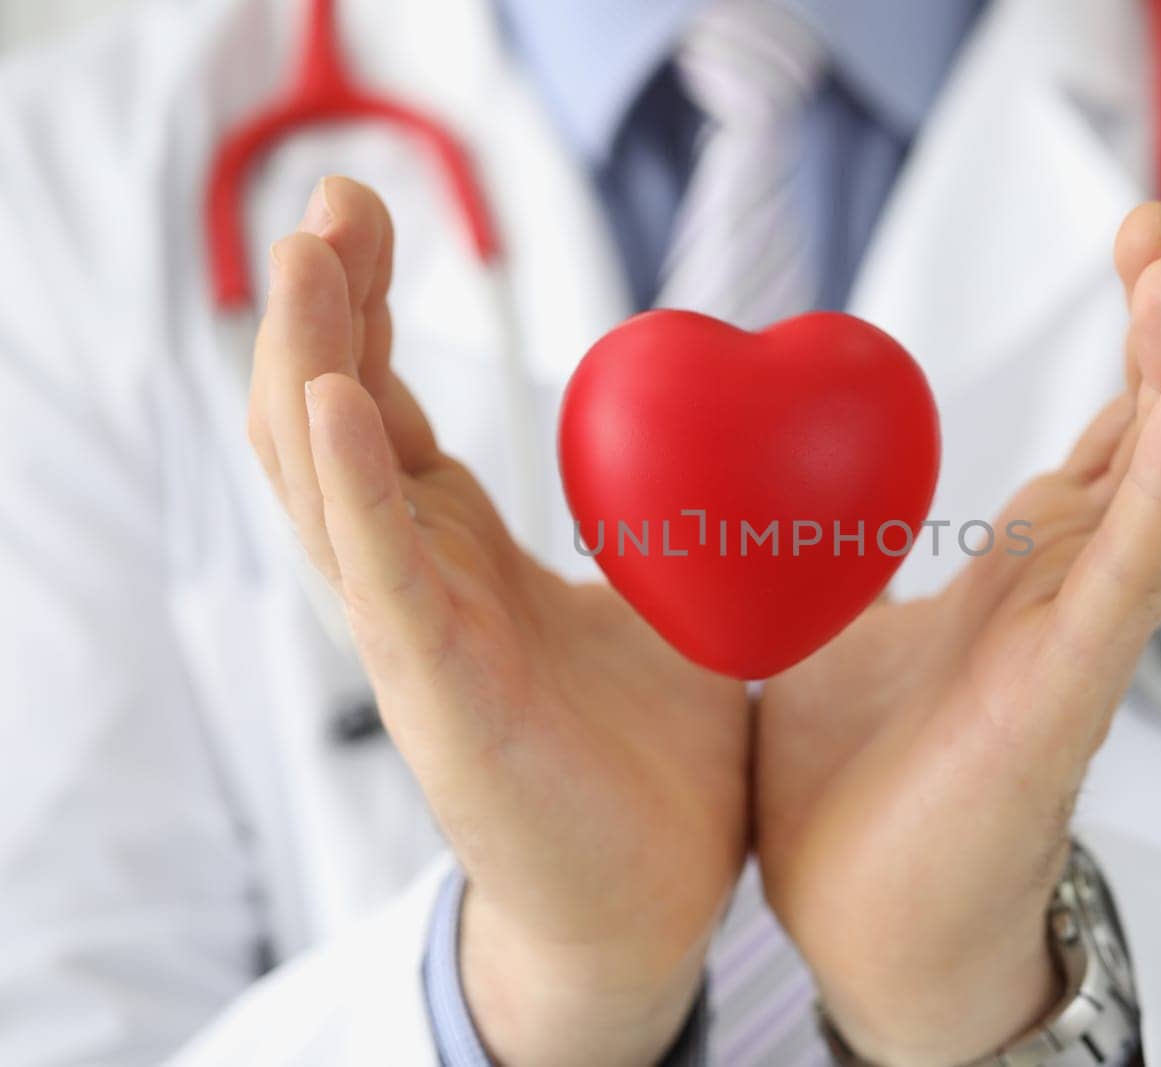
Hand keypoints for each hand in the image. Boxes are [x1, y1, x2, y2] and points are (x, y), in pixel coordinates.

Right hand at [248, 178, 750, 1065]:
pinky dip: (353, 483)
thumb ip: (670, 515)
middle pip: (331, 419)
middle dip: (323, 303)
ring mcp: (415, 636)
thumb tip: (743, 433)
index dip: (367, 306)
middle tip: (333, 196)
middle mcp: (417, 582)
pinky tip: (334, 395)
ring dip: (311, 358)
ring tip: (307, 253)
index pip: (385, 405)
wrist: (650, 900)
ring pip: (328, 480)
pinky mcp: (437, 695)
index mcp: (459, 553)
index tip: (373, 210)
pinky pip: (381, 576)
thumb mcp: (667, 599)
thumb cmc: (648, 757)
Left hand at [754, 203, 1160, 1063]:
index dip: (1146, 337)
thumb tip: (758, 484)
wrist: (870, 932)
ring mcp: (1086, 641)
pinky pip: (1137, 576)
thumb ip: (827, 553)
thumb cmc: (862, 793)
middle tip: (1156, 222)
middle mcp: (1081, 594)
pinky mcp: (1069, 695)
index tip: (1135, 236)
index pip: (1123, 433)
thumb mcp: (825, 632)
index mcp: (1034, 575)